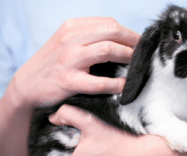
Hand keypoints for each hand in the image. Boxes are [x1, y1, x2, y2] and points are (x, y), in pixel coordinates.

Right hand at [5, 17, 139, 108]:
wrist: (27, 85)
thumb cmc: (53, 63)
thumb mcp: (67, 41)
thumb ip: (89, 36)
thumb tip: (120, 38)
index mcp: (72, 27)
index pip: (108, 23)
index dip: (128, 33)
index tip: (138, 43)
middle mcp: (70, 39)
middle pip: (112, 32)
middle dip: (132, 42)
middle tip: (142, 53)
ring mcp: (69, 60)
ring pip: (107, 50)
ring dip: (127, 57)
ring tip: (136, 65)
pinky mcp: (68, 81)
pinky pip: (99, 82)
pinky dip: (116, 83)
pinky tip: (125, 85)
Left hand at [46, 104, 140, 155]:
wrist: (137, 153)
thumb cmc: (115, 142)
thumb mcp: (91, 123)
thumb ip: (69, 115)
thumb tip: (53, 116)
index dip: (50, 142)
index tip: (58, 130)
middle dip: (61, 145)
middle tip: (69, 131)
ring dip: (71, 149)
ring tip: (79, 135)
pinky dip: (80, 153)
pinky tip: (90, 142)